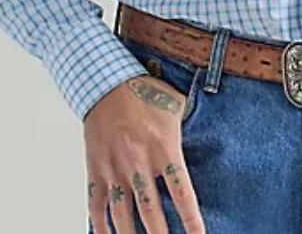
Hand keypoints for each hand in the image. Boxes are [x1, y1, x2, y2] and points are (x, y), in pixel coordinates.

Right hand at [83, 72, 206, 233]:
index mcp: (163, 149)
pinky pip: (96, 207)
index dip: (192, 221)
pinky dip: (100, 228)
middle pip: (152, 214)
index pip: (182, 194)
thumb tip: (205, 133)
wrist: (106, 83)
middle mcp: (139, 164)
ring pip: (123, 218)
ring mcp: (115, 170)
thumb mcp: (175, 104)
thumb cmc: (142, 92)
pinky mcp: (96, 171)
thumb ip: (189, 124)